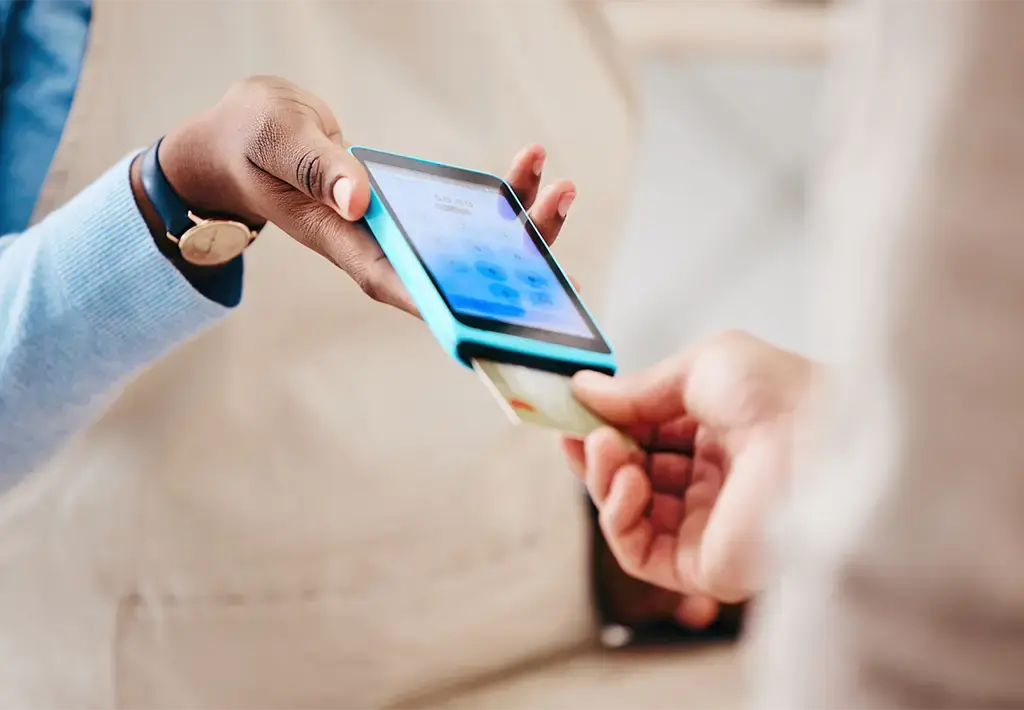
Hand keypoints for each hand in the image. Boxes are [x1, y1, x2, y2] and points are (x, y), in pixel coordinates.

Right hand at [146, 76, 576, 313]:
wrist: (250, 137)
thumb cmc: (254, 141)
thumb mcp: (277, 142)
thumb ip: (316, 168)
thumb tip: (358, 200)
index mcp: (346, 245)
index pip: (406, 286)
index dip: (457, 307)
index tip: (507, 318)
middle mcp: (381, 250)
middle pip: (455, 275)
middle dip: (511, 261)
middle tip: (557, 228)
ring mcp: (401, 236)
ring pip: (472, 248)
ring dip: (521, 225)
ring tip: (562, 187)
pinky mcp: (413, 214)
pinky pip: (466, 214)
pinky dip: (501, 195)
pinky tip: (531, 166)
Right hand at [563, 331, 817, 602]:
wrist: (823, 443)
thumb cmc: (780, 394)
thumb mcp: (702, 365)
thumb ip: (640, 386)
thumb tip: (585, 390)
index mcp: (718, 436)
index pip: (645, 438)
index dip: (605, 426)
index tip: (569, 412)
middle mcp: (712, 483)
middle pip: (630, 476)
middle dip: (597, 453)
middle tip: (576, 432)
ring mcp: (706, 526)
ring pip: (627, 513)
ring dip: (602, 479)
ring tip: (606, 449)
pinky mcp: (701, 566)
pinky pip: (638, 550)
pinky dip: (617, 516)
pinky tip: (627, 482)